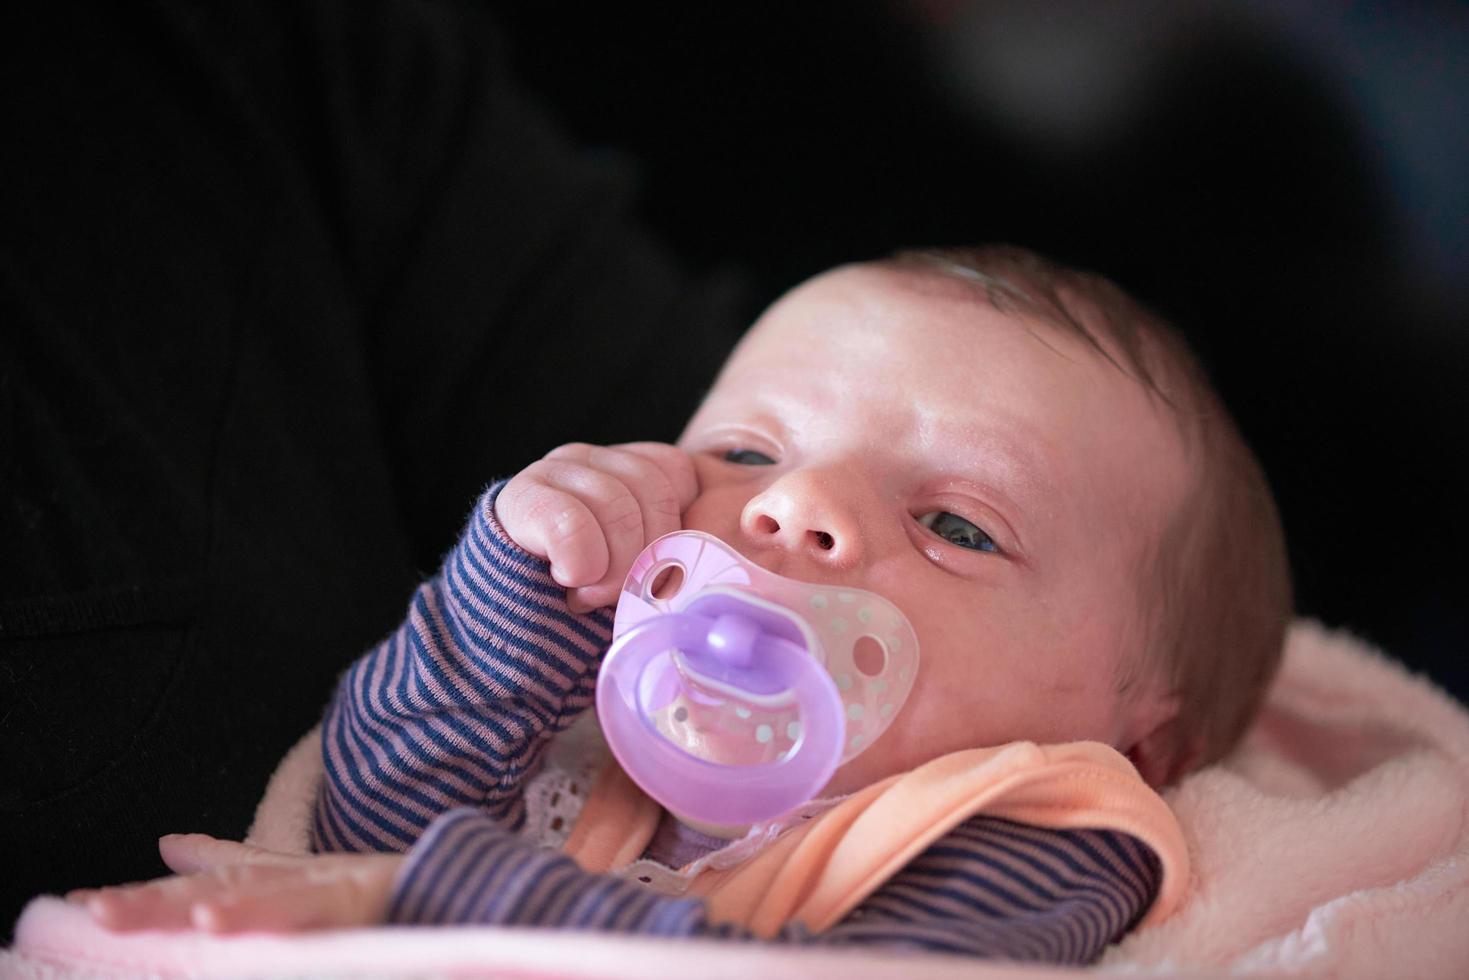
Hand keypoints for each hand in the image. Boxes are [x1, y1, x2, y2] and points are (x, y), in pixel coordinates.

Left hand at [67, 834, 403, 932]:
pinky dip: (269, 912)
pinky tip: (227, 918)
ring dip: (210, 906)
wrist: (444, 879)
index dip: (140, 898)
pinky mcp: (354, 895)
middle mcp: (288, 879)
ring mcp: (322, 886)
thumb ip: (233, 862)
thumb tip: (168, 842)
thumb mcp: (291, 880)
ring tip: (162, 917)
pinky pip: (309, 908)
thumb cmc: (362, 886)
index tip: (81, 907)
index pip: (194, 890)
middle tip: (97, 911)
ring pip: (260, 896)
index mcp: (266, 882)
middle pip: (215, 889)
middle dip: (155, 902)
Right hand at [496, 442, 697, 612]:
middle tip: (622, 592)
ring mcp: (557, 470)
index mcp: (629, 468)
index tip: (655, 570)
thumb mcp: (639, 569)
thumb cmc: (588, 596)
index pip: (678, 473)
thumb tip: (724, 550)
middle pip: (653, 489)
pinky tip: (567, 580)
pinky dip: (579, 562)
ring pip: (617, 505)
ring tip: (589, 592)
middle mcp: (593, 458)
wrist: (509, 620)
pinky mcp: (523, 497)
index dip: (675, 528)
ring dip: (612, 566)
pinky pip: (571, 523)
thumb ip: (672, 552)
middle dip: (646, 553)